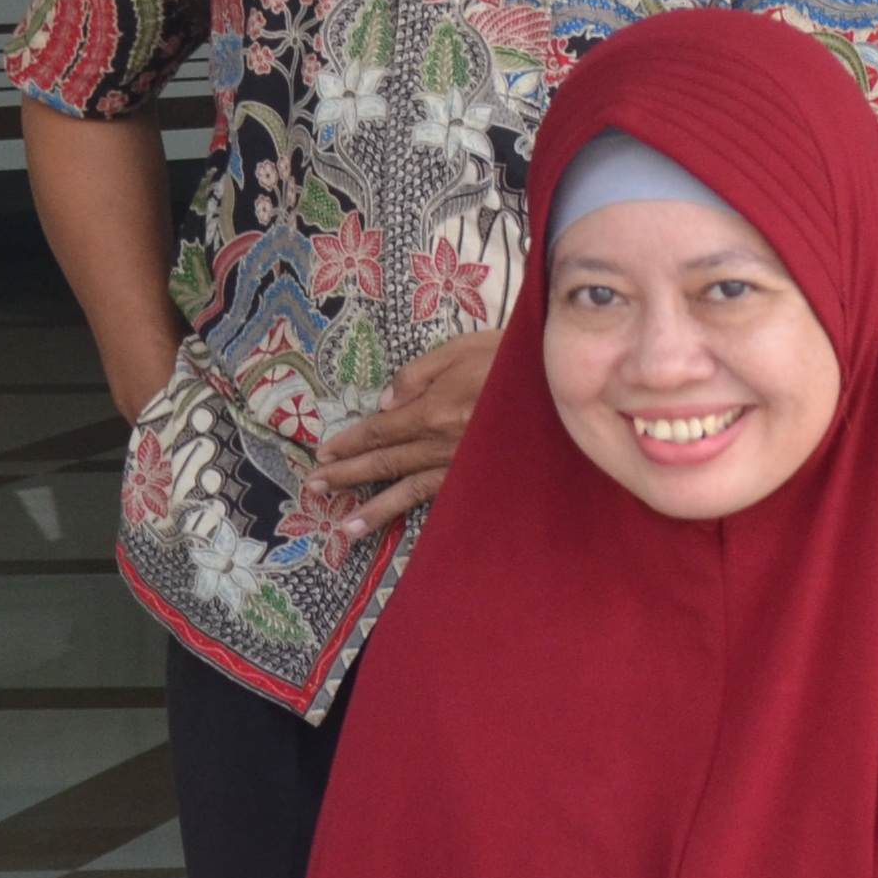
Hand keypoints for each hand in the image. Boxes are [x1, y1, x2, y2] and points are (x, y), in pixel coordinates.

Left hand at [315, 334, 499, 528]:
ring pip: (408, 490)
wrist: (562, 384)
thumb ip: (418, 373)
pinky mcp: (480, 476)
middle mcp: (441, 443)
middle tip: (314, 488)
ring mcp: (461, 464)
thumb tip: (383, 403)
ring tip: (343, 528)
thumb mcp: (462, 347)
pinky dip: (418, 514)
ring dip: (373, 510)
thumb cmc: (515, 358)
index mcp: (433, 409)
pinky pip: (441, 497)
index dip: (349, 442)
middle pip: (385, 462)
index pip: (380, 430)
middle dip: (347, 475)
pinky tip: (401, 529)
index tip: (322, 453)